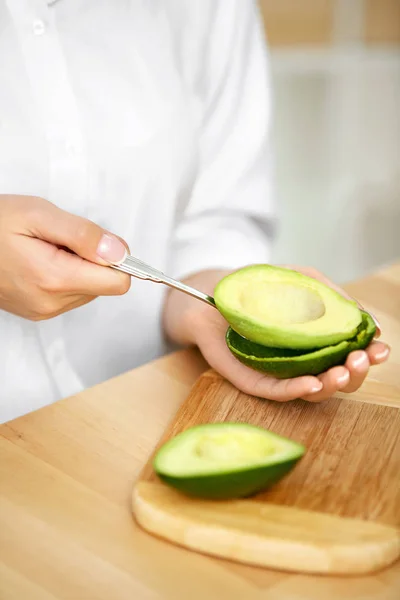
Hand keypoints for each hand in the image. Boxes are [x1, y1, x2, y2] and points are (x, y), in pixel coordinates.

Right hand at [0, 195, 129, 319]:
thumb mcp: (39, 215)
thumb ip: (83, 234)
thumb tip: (120, 251)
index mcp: (55, 279)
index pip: (118, 282)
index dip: (117, 258)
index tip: (101, 240)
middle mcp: (52, 303)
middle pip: (105, 285)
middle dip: (93, 259)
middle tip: (61, 240)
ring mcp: (44, 310)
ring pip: (89, 289)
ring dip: (79, 267)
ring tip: (47, 249)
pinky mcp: (38, 311)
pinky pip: (71, 294)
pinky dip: (66, 276)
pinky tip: (41, 261)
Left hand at [163, 267, 389, 401]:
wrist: (211, 290)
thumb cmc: (258, 287)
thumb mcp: (301, 278)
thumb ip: (331, 294)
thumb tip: (364, 317)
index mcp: (315, 344)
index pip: (348, 357)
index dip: (369, 356)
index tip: (380, 348)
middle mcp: (299, 363)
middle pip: (335, 380)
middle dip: (355, 374)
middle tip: (359, 361)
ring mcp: (274, 372)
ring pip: (308, 390)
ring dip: (329, 386)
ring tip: (339, 372)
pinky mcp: (246, 376)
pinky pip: (271, 390)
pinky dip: (292, 390)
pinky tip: (309, 383)